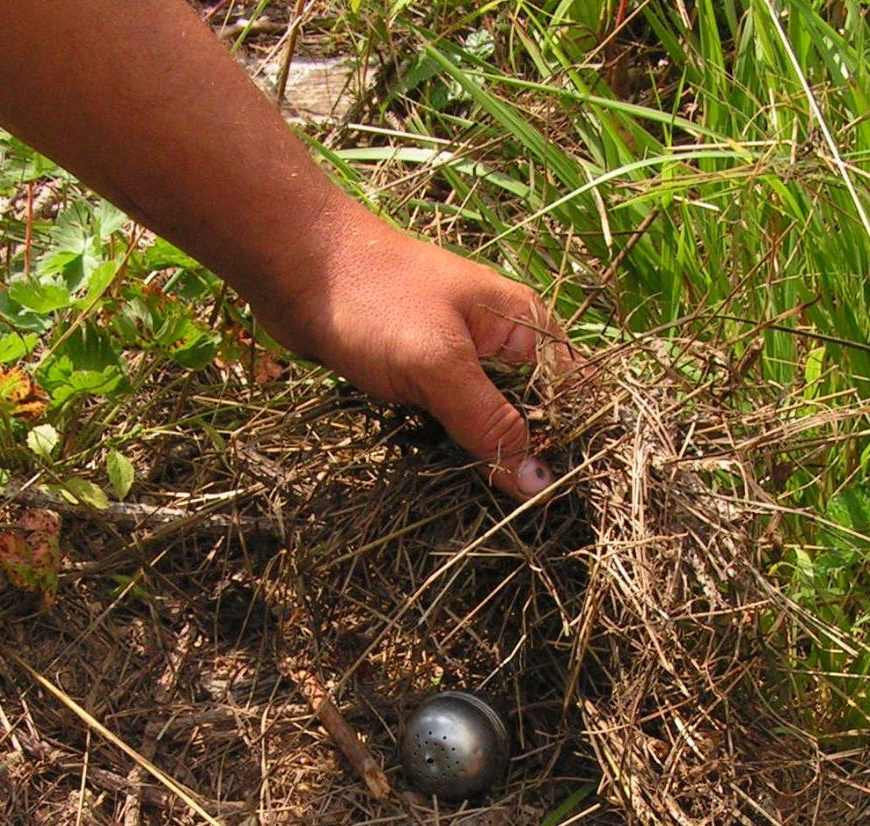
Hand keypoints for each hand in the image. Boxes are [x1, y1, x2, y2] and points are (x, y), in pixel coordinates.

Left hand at [257, 209, 569, 500]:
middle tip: (513, 517)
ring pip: (489, 428)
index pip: (575, 399)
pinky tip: (441, 476)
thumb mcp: (438, 365)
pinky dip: (447, 449)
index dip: (570, 449)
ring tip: (475, 501)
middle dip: (523, 464)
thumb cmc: (372, 299)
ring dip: (481, 461)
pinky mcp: (424, 378)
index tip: (554, 501)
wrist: (294, 264)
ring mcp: (462, 362)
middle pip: (535, 421)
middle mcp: (503, 346)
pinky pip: (451, 425)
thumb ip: (490, 425)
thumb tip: (540, 485)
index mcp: (526, 327)